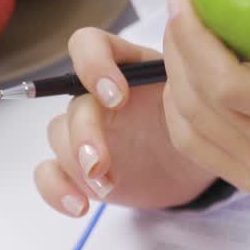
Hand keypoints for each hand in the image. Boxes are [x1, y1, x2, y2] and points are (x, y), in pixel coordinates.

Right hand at [34, 28, 217, 216]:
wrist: (194, 166)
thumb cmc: (197, 121)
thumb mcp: (201, 96)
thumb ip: (189, 79)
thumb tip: (196, 61)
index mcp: (124, 66)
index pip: (88, 45)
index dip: (92, 66)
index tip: (116, 96)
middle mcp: (97, 95)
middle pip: (74, 103)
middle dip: (84, 135)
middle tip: (101, 164)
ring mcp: (84, 131)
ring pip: (58, 135)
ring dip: (76, 164)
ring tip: (108, 187)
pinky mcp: (78, 167)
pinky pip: (48, 172)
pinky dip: (54, 188)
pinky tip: (78, 205)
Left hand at [161, 0, 249, 202]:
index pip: (230, 85)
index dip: (195, 39)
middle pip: (199, 99)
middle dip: (178, 43)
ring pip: (188, 121)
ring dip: (173, 69)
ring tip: (180, 23)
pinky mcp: (245, 180)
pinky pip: (191, 143)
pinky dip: (177, 105)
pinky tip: (184, 67)